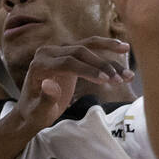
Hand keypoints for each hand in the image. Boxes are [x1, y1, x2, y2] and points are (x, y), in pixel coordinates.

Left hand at [12, 38, 132, 130]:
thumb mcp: (39, 112)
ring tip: (128, 52)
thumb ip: (45, 99)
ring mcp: (58, 51)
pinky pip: (88, 48)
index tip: (106, 81)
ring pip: (86, 45)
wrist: (31, 110)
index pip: (67, 62)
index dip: (88, 70)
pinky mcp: (68, 53)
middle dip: (102, 64)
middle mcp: (47, 53)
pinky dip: (105, 48)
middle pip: (79, 52)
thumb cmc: (35, 113)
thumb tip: (50, 84)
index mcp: (39, 65)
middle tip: (121, 79)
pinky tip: (122, 47)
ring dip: (108, 50)